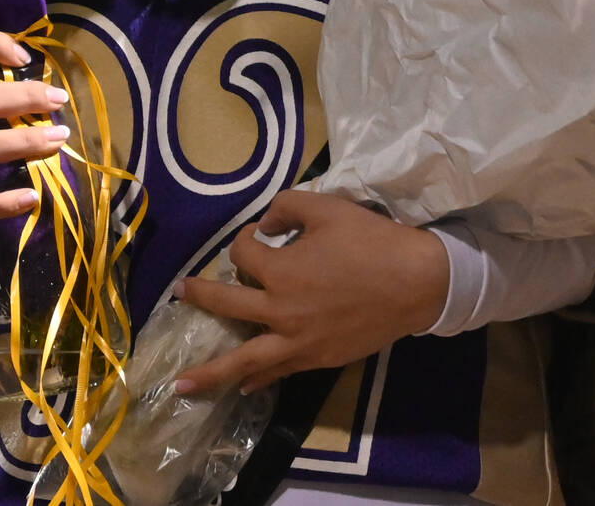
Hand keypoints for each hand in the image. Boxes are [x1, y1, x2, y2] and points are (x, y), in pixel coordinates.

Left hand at [172, 190, 449, 394]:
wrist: (416, 282)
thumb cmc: (372, 241)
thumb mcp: (329, 208)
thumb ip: (289, 206)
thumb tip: (265, 221)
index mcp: (281, 270)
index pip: (242, 255)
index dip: (244, 240)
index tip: (256, 234)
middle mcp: (280, 310)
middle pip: (226, 308)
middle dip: (200, 298)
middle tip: (178, 295)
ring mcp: (298, 341)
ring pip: (244, 361)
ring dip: (210, 373)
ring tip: (181, 387)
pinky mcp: (317, 358)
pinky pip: (278, 373)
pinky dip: (257, 380)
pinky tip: (244, 387)